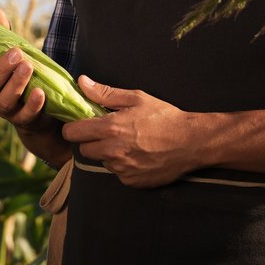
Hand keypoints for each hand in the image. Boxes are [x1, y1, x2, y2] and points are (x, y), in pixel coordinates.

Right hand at [0, 8, 58, 135]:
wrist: (38, 107)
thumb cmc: (17, 73)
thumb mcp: (9, 52)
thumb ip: (1, 34)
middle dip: (0, 69)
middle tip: (16, 52)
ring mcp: (5, 110)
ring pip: (5, 100)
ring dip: (16, 83)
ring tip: (28, 66)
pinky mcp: (24, 120)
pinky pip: (26, 115)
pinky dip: (32, 104)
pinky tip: (40, 92)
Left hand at [61, 76, 203, 187]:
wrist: (191, 142)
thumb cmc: (164, 117)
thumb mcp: (136, 98)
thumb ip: (105, 93)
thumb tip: (82, 82)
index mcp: (111, 128)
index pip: (73, 133)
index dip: (74, 128)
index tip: (82, 124)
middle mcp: (113, 151)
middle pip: (83, 149)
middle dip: (91, 141)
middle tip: (108, 133)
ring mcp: (122, 169)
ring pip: (101, 161)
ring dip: (108, 153)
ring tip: (128, 143)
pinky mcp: (131, 181)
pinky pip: (117, 173)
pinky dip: (122, 166)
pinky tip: (137, 155)